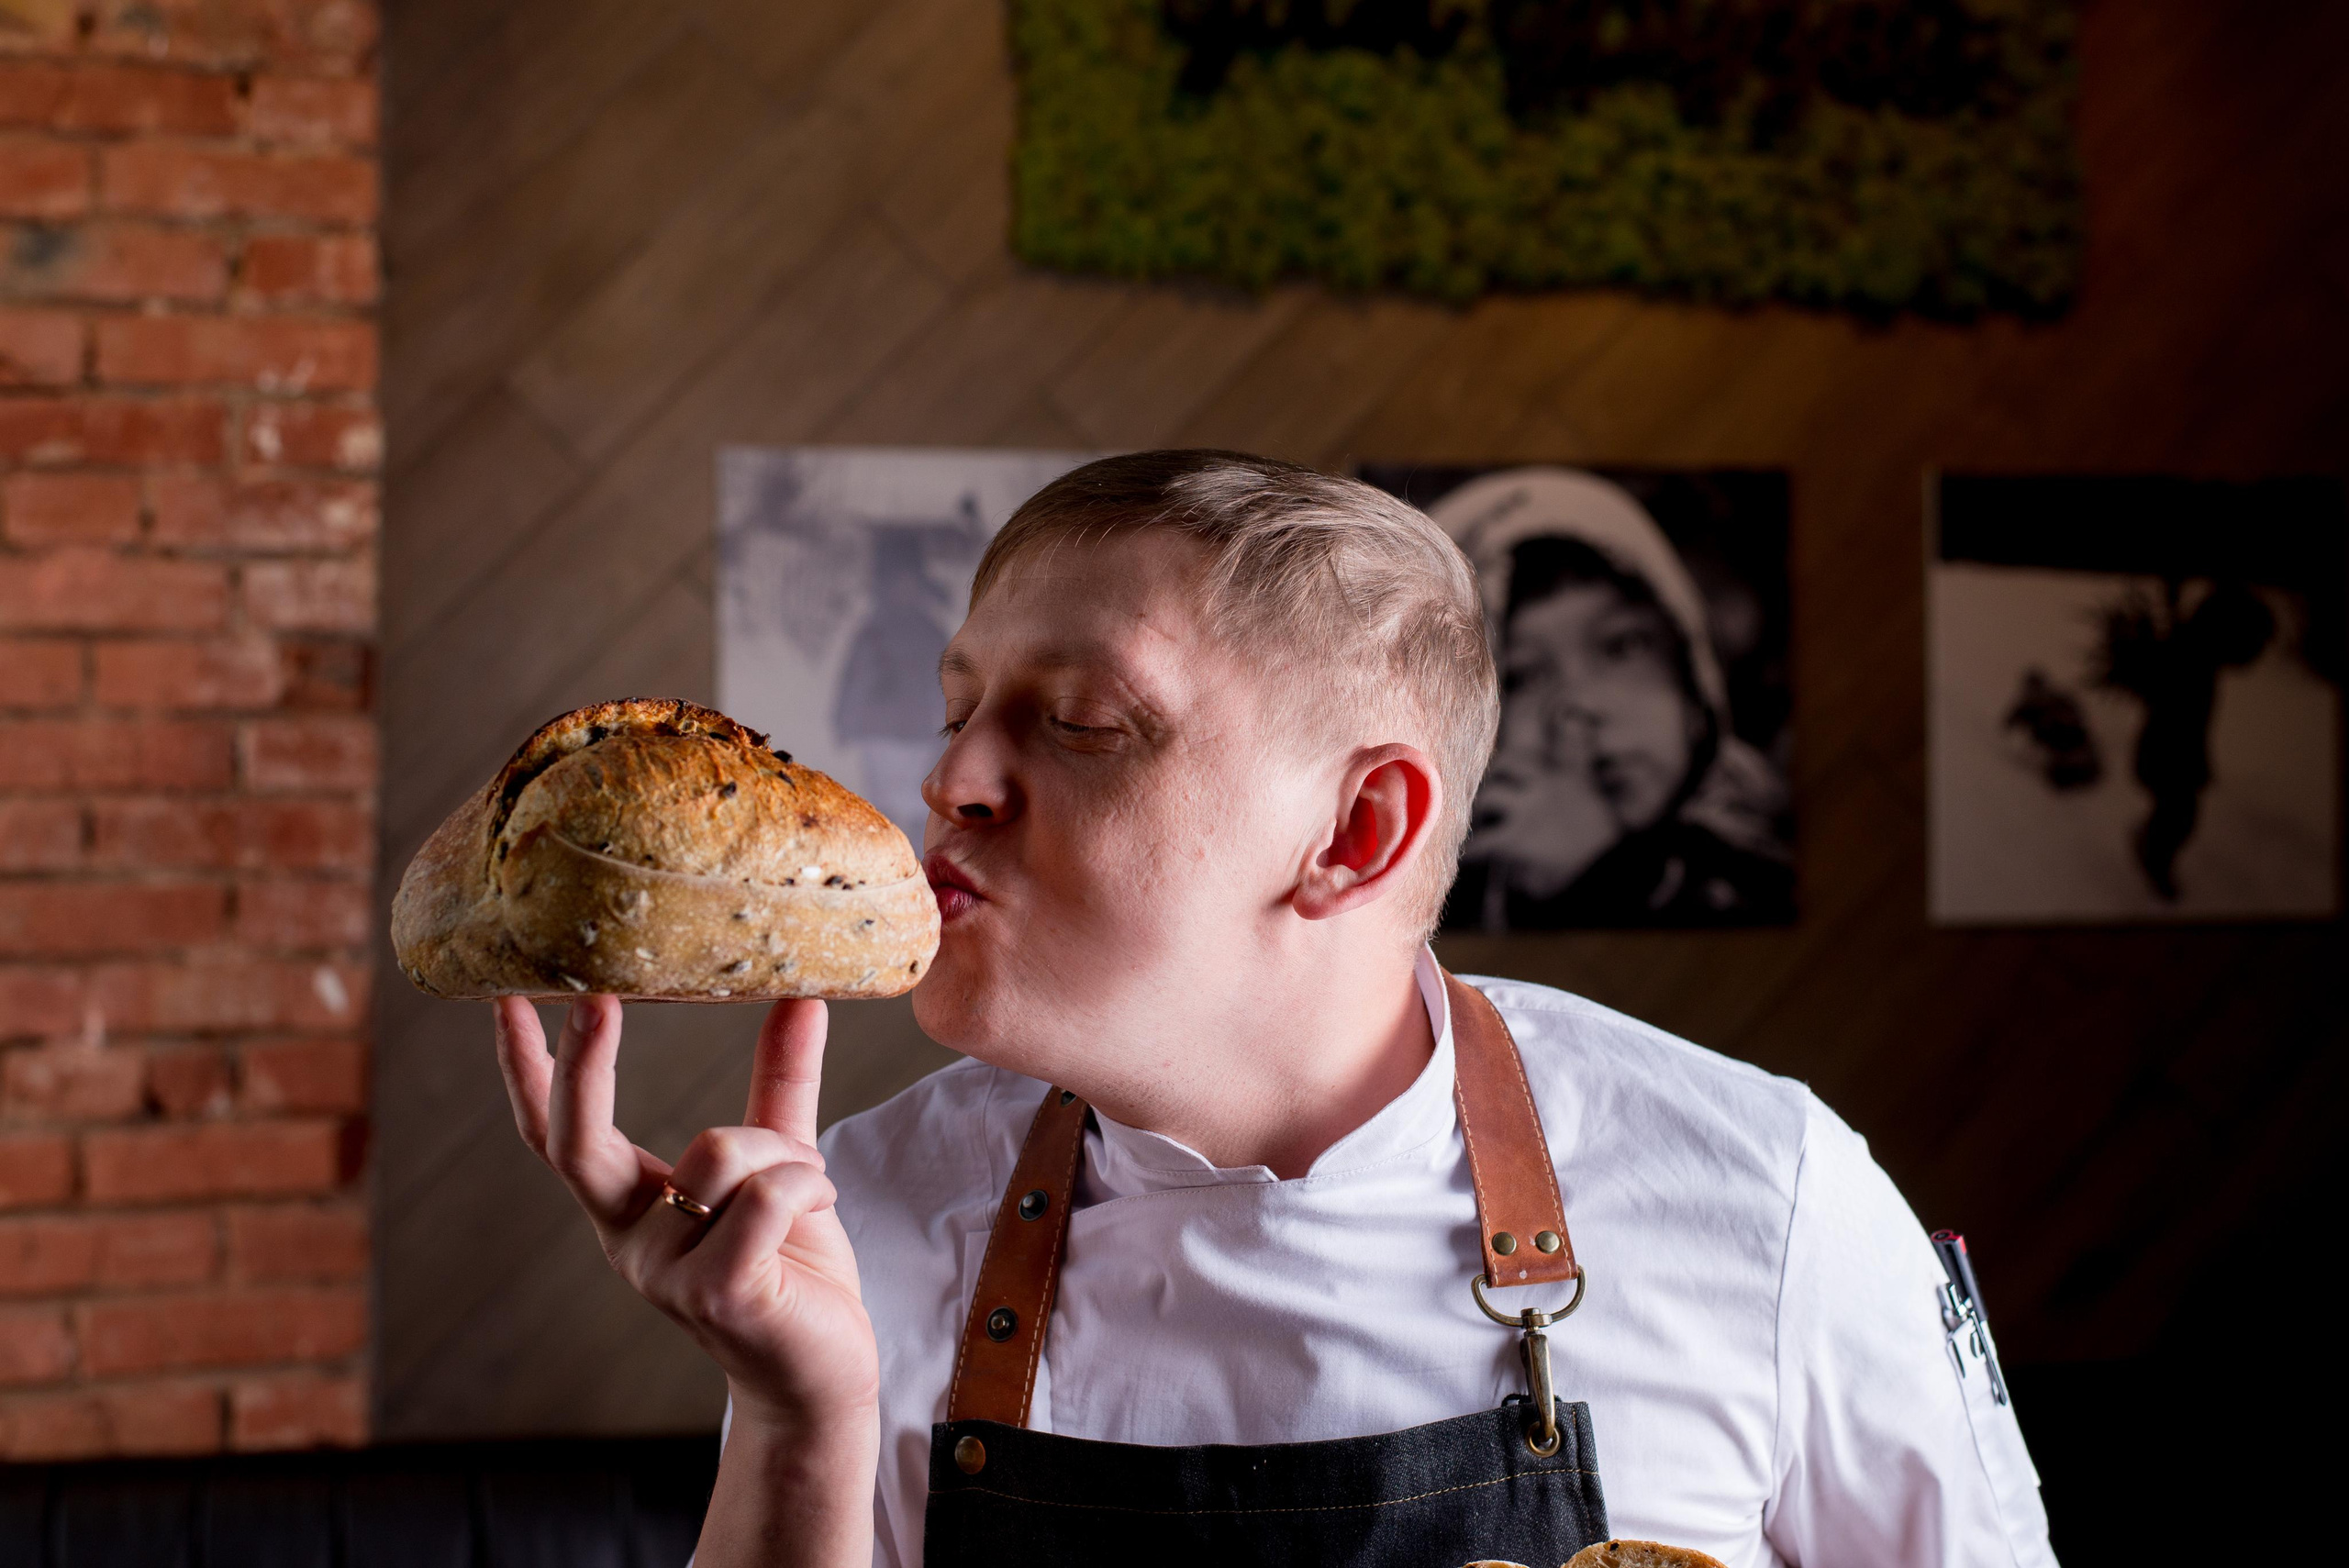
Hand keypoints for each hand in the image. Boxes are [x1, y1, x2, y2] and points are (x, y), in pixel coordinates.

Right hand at [491, 995, 880, 1435]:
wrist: (823, 1373)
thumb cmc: (794, 1269)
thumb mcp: (780, 1161)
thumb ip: (779, 1085)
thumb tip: (800, 997)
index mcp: (631, 1206)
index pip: (557, 1132)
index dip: (527, 1069)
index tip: (507, 998)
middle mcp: (629, 1240)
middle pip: (577, 1139)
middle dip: (582, 1062)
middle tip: (592, 995)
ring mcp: (663, 1272)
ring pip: (718, 1150)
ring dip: (781, 1150)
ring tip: (812, 1181)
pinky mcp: (715, 1293)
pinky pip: (764, 1193)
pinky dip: (807, 1181)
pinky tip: (822, 1201)